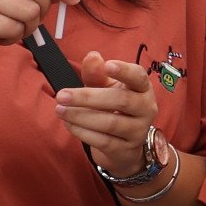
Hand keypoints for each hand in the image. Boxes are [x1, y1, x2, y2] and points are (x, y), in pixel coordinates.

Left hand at [53, 51, 162, 178]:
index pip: (138, 77)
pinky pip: (103, 141)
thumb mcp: (106, 88)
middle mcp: (146, 109)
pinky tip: (68, 124)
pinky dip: (82, 132)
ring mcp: (138, 131)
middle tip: (62, 95)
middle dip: (88, 97)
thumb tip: (92, 56)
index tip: (107, 65)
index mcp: (142, 89)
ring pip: (110, 123)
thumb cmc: (114, 109)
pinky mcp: (126, 150)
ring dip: (81, 116)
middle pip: (120, 101)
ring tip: (60, 110)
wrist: (124, 146)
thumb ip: (97, 74)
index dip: (124, 71)